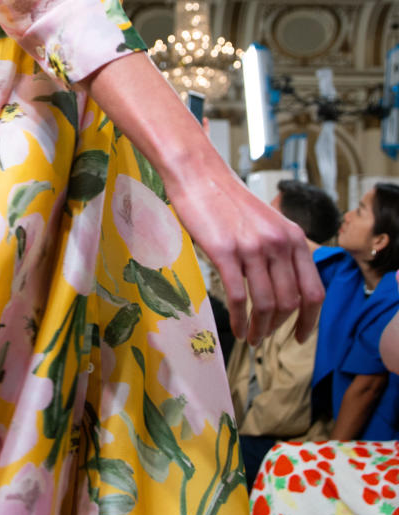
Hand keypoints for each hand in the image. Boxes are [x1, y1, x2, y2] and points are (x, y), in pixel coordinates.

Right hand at [164, 160, 323, 346]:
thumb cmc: (229, 201)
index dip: (310, 319)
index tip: (300, 336)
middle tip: (265, 339)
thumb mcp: (269, 224)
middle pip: (291, 302)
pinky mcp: (225, 252)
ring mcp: (253, 248)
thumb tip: (282, 289)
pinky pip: (238, 297)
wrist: (200, 175)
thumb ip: (281, 252)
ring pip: (266, 304)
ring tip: (251, 339)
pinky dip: (238, 319)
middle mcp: (279, 244)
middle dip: (279, 328)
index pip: (314, 290)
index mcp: (295, 238)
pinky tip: (235, 328)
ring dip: (260, 329)